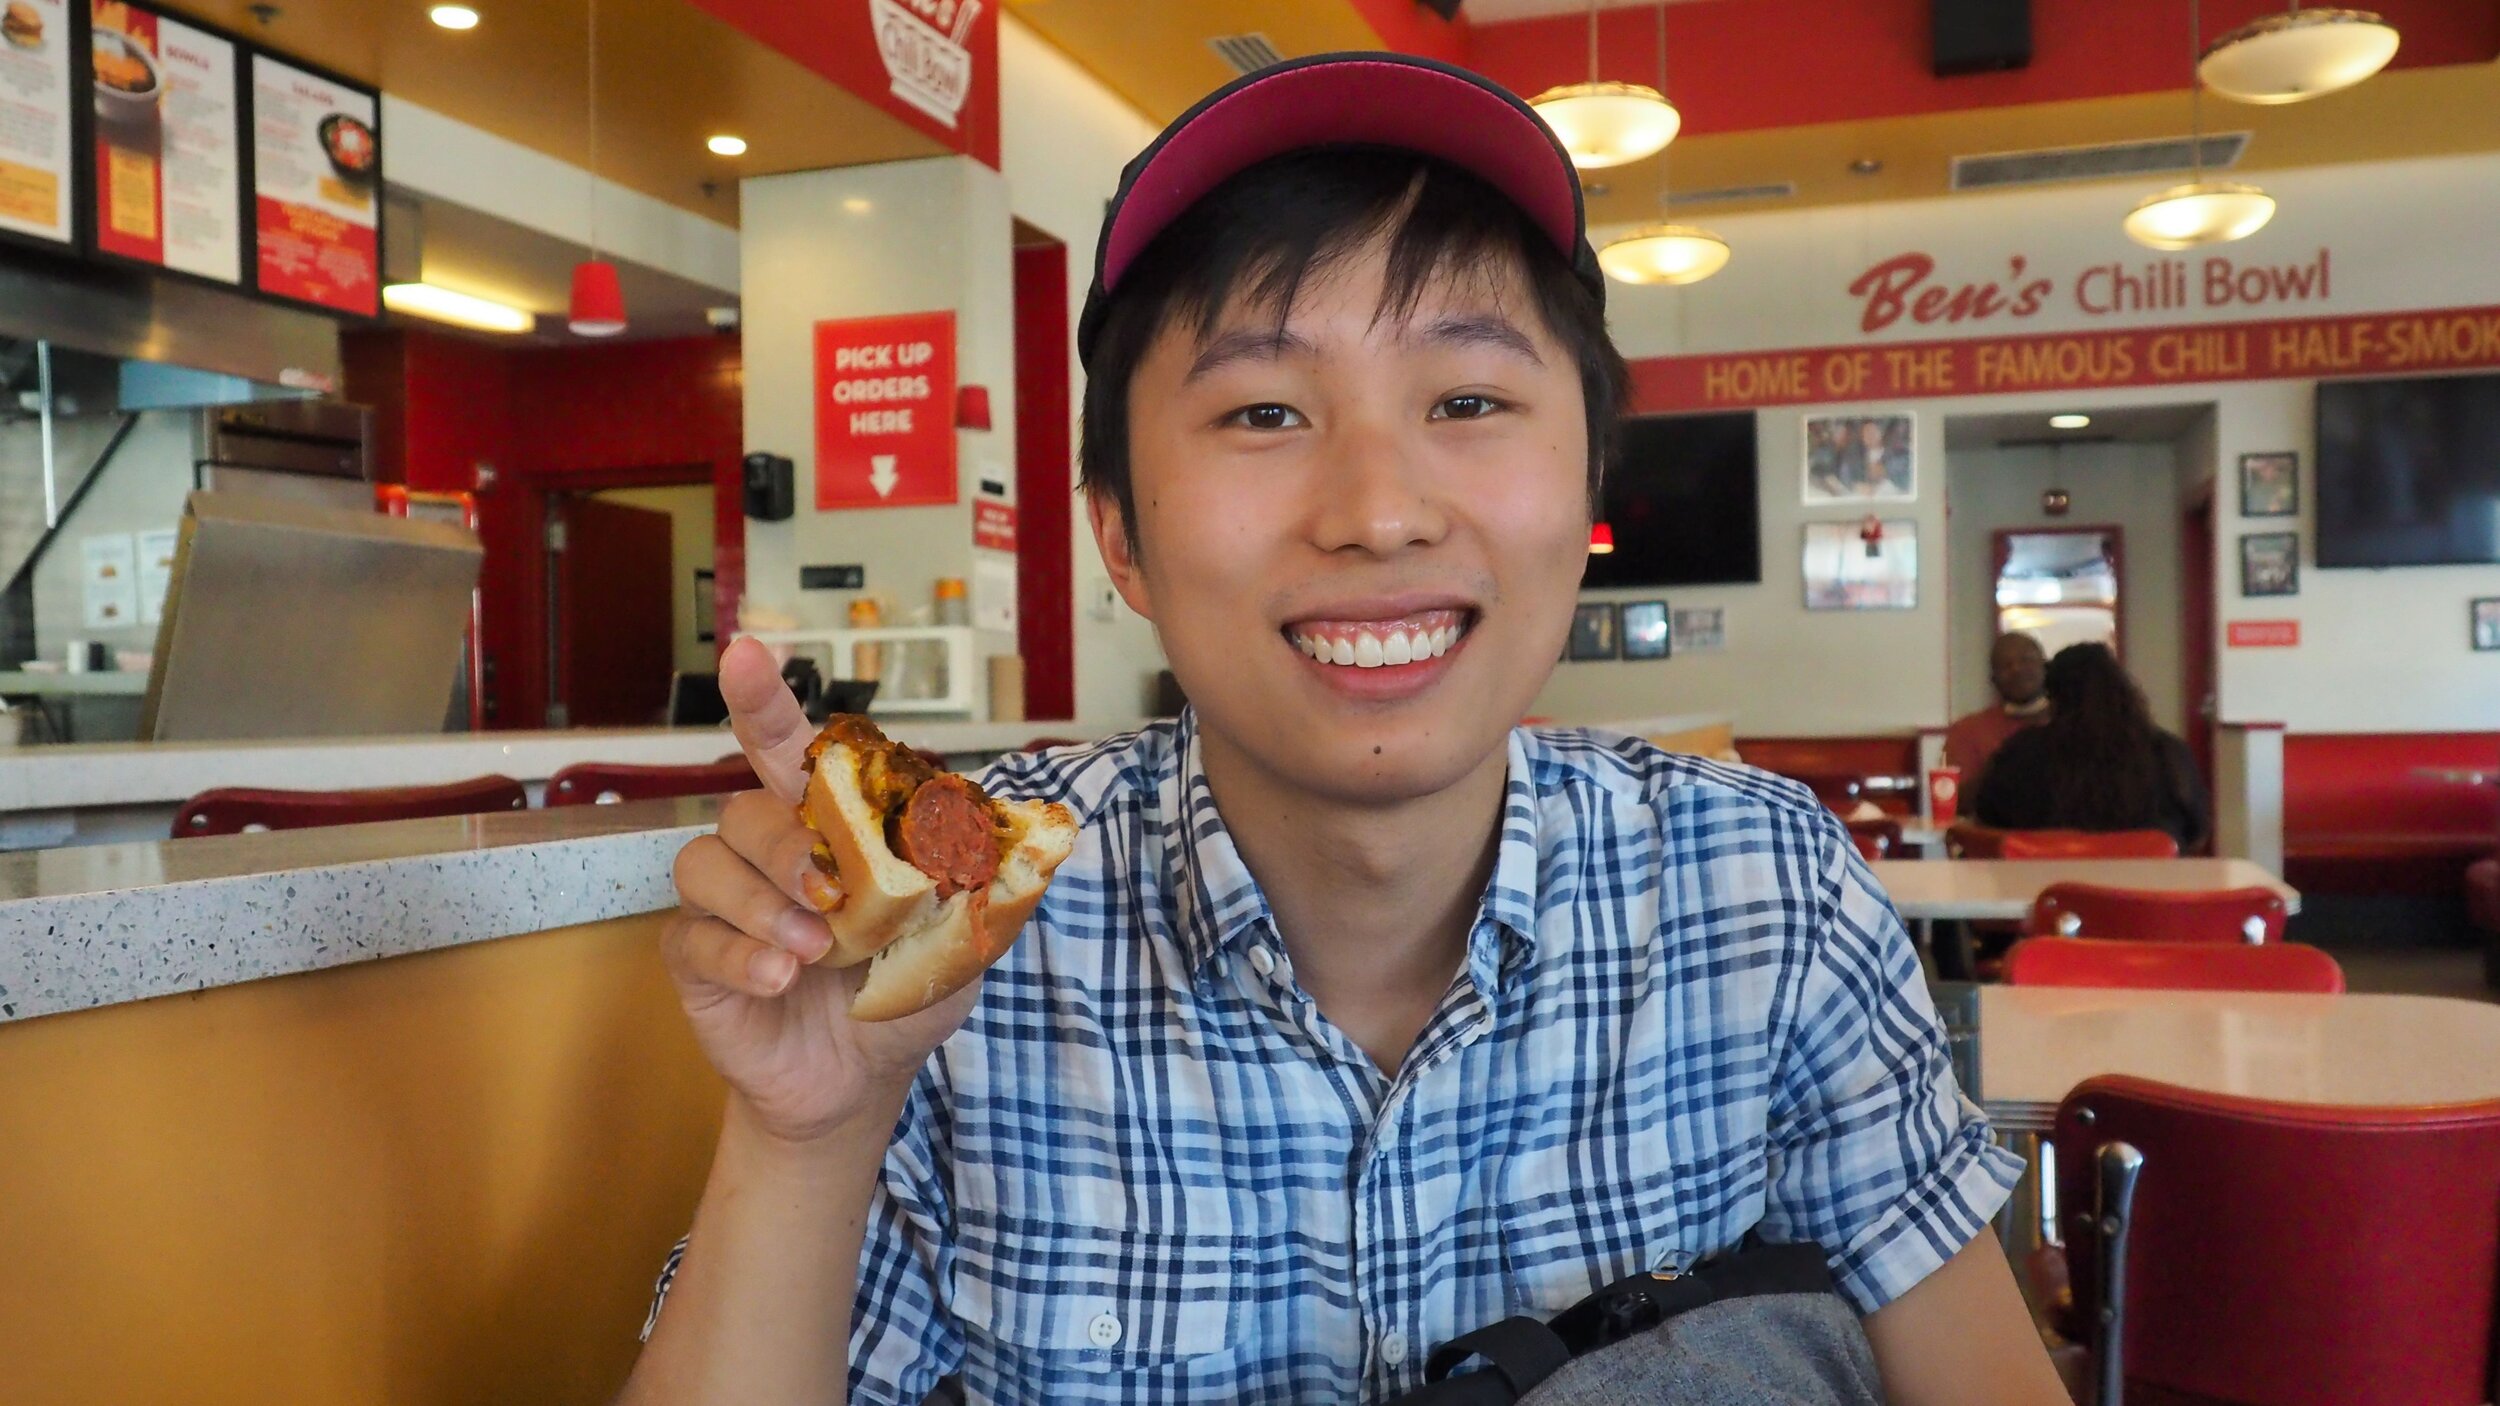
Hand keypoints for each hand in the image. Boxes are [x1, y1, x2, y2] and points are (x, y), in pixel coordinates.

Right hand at [661, 638, 979, 1147]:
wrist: (859, 1080)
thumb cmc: (902, 993)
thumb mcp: (960, 943)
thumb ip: (979, 889)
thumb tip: (1016, 838)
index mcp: (828, 828)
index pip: (789, 748)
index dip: (764, 699)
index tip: (746, 654)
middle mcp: (769, 851)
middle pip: (746, 809)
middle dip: (785, 846)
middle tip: (829, 897)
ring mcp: (726, 901)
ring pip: (706, 861)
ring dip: (762, 904)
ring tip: (810, 952)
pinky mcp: (696, 957)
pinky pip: (692, 934)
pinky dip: (739, 953)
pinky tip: (778, 979)